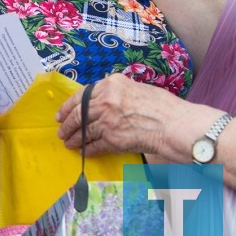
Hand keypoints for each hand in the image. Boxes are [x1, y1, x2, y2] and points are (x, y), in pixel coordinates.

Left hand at [56, 75, 183, 156]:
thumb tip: (102, 101)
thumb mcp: (136, 88)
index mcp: (112, 84)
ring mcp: (108, 119)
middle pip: (78, 113)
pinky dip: (87, 149)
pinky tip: (84, 152)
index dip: (68, 106)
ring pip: (83, 130)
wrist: (174, 124)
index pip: (82, 95)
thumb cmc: (162, 107)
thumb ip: (117, 93)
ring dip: (74, 139)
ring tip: (69, 143)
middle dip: (68, 124)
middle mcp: (106, 99)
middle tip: (62, 131)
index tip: (61, 114)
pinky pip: (94, 145)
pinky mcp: (112, 138)